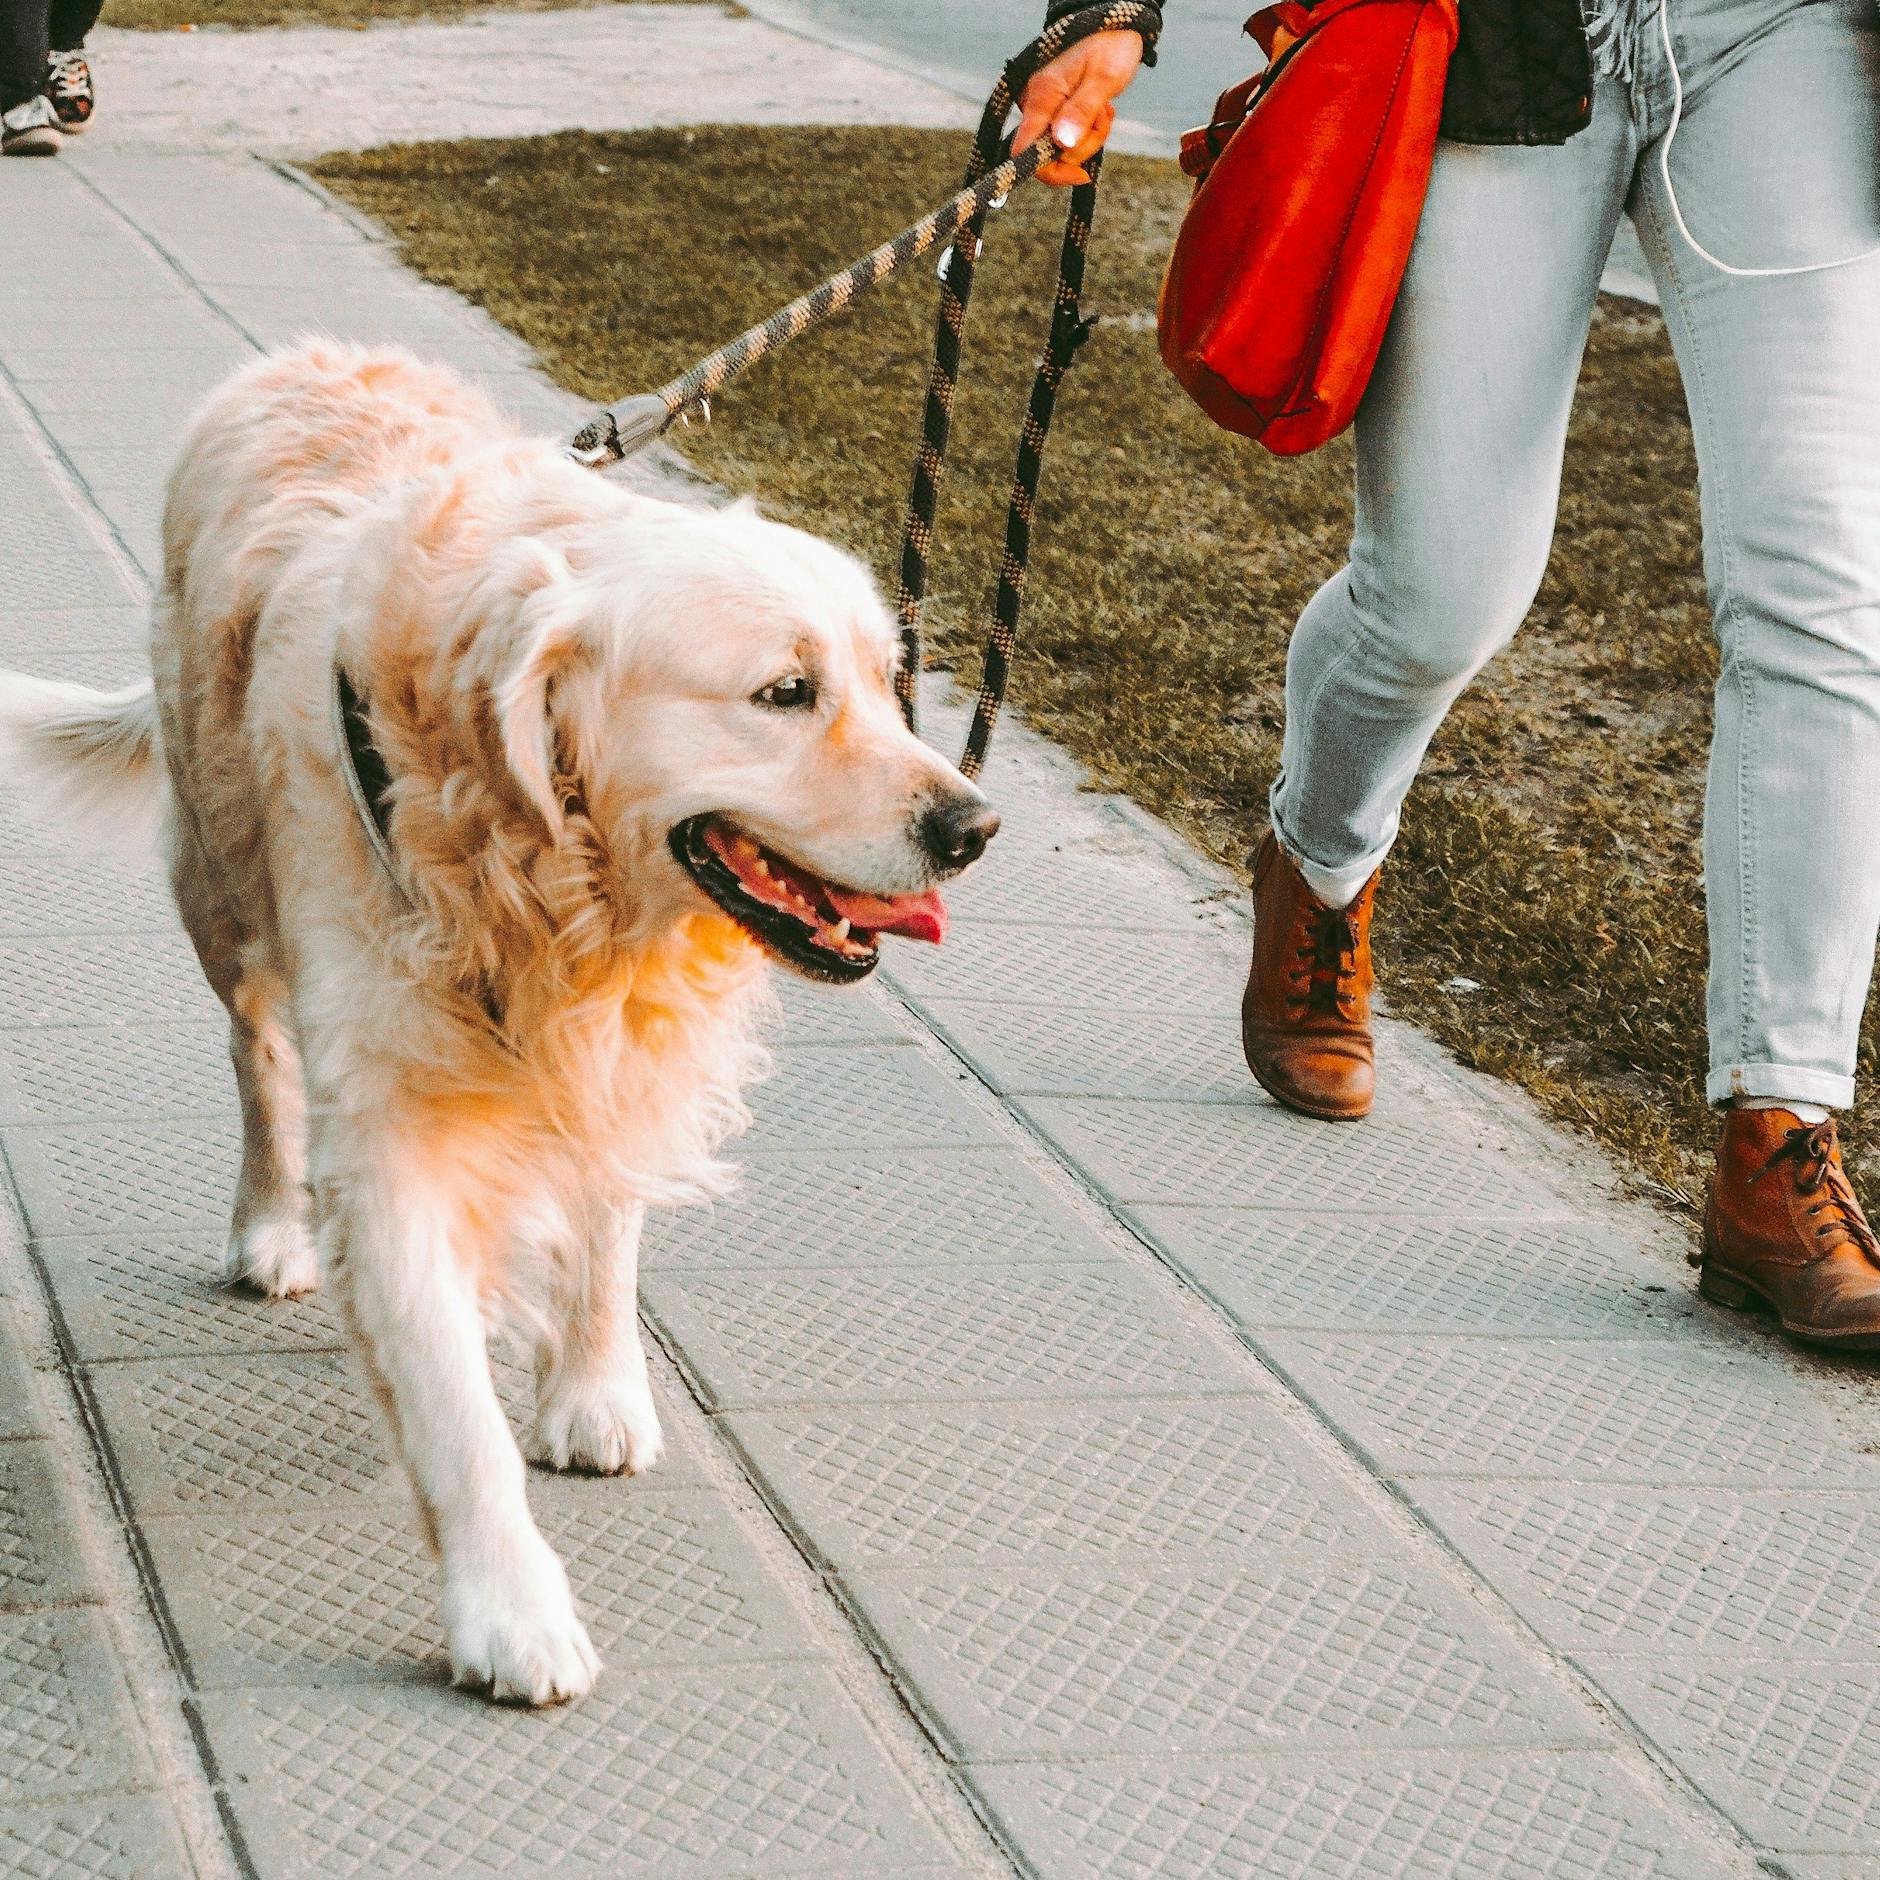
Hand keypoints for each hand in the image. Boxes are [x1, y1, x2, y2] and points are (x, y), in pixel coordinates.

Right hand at [1013, 29, 1145, 185]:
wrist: (1113, 27)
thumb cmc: (1110, 45)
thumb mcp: (1104, 79)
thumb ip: (1081, 112)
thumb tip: (1062, 144)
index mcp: (1042, 95)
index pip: (1026, 152)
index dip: (1051, 171)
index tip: (1081, 174)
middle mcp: (1035, 103)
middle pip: (1051, 155)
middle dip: (1083, 145)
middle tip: (1103, 116)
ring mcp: (1042, 108)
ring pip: (1063, 148)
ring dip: (1090, 136)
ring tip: (1102, 107)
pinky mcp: (1052, 111)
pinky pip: (1068, 138)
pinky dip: (1087, 131)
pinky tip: (1098, 108)